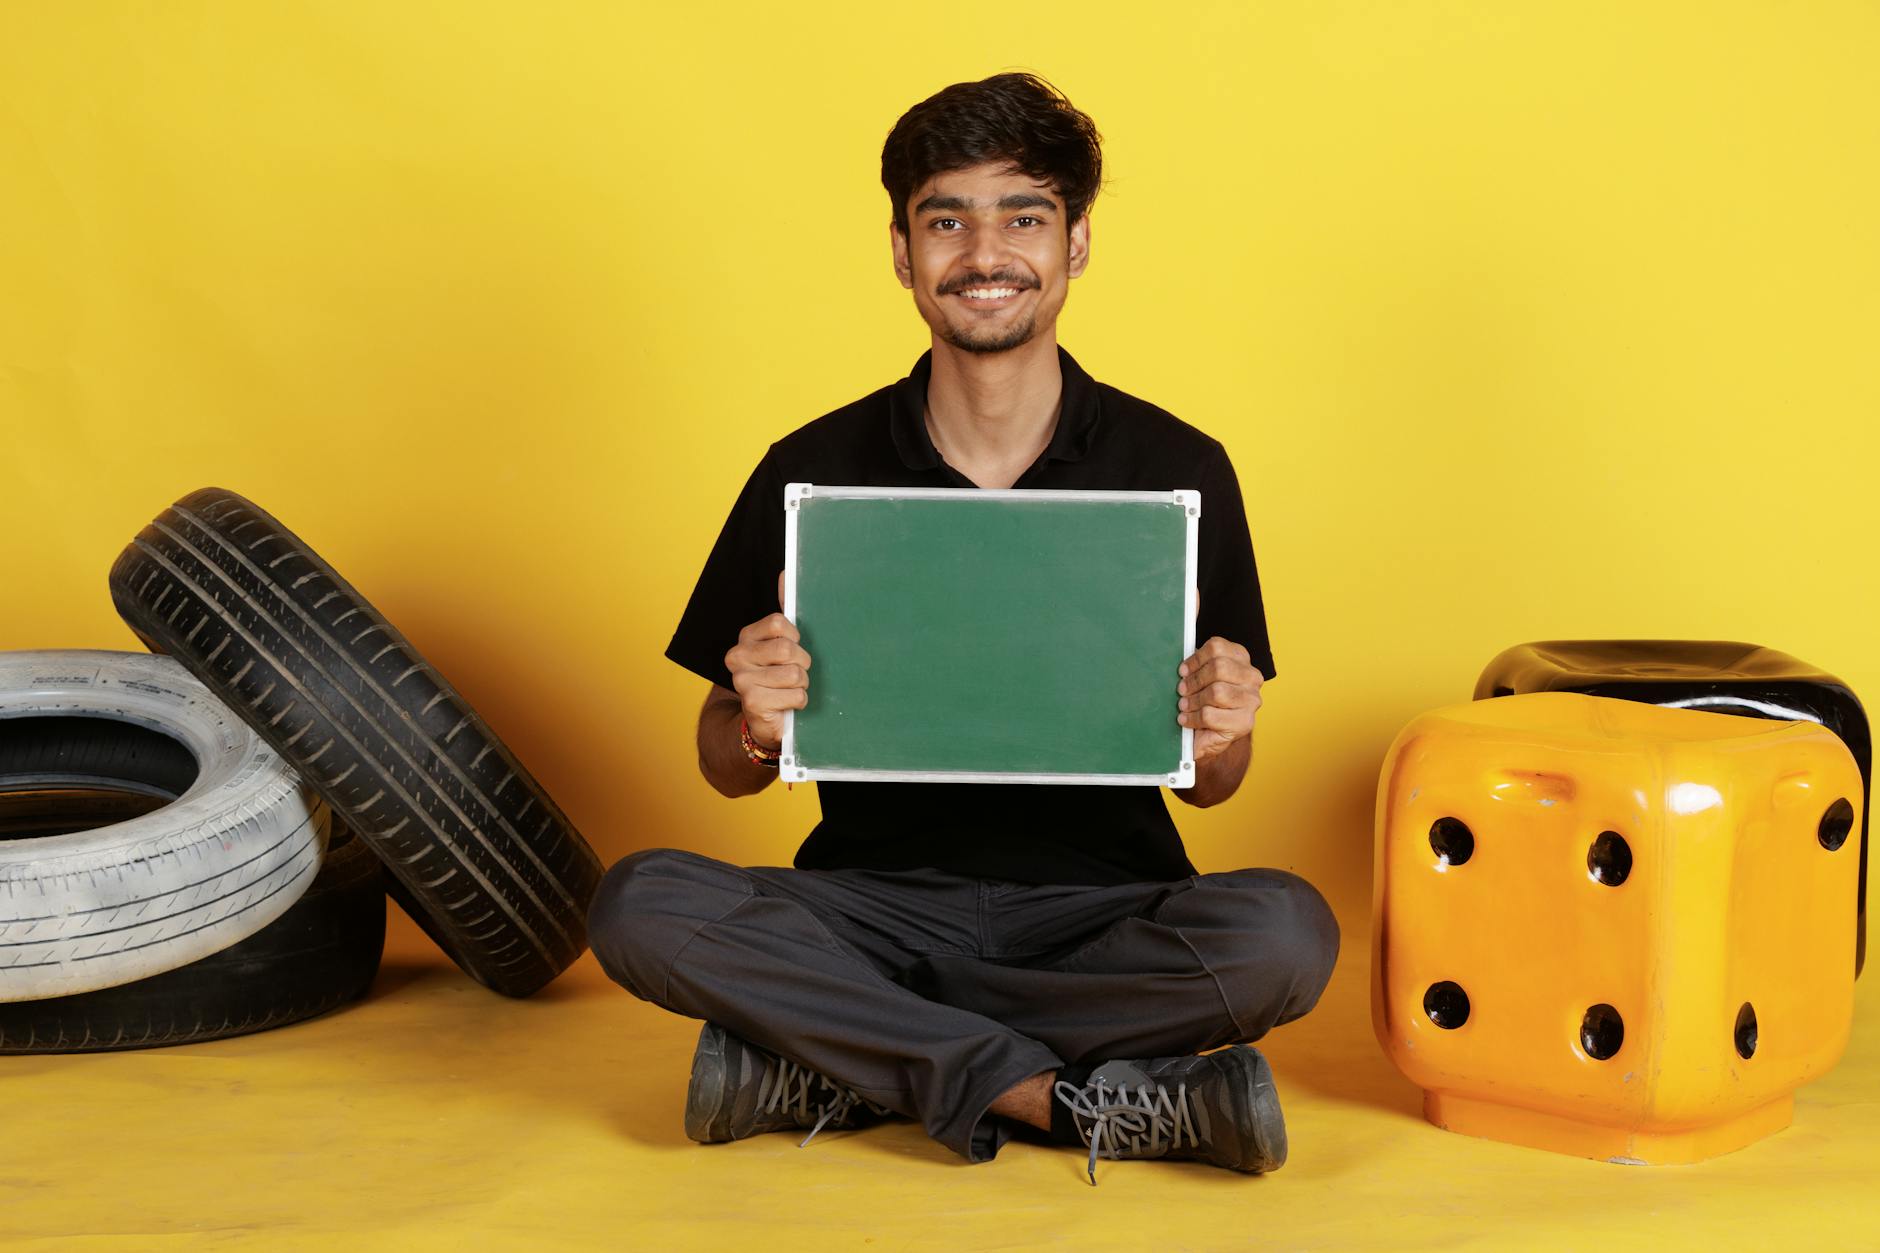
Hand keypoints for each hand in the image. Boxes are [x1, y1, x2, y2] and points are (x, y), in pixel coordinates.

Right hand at [723, 571, 810, 750]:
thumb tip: (786, 573)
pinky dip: (799, 702)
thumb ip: (785, 610)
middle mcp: (738, 656)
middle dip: (802, 664)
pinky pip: (795, 696)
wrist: (764, 720)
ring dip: (802, 685)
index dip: (796, 638)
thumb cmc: (779, 678)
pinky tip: (787, 705)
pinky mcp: (753, 703)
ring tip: (789, 690)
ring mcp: (742, 681)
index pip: (781, 623)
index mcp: (746, 637)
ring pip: (795, 674)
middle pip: (788, 650)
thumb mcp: (782, 642)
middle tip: (794, 673)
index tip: (792, 648)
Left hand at [1177, 637, 1263, 760]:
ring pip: (1217, 692)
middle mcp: (1252, 678)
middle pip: (1219, 668)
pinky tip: (1186, 719)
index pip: (1217, 647)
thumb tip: (1183, 648)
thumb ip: (1196, 663)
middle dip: (1194, 681)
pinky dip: (1193, 718)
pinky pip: (1211, 715)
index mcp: (1241, 659)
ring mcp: (1252, 701)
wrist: (1210, 736)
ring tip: (1184, 706)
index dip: (1195, 659)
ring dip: (1193, 701)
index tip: (1182, 671)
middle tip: (1182, 691)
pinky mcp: (1245, 722)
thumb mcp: (1201, 677)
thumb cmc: (1204, 702)